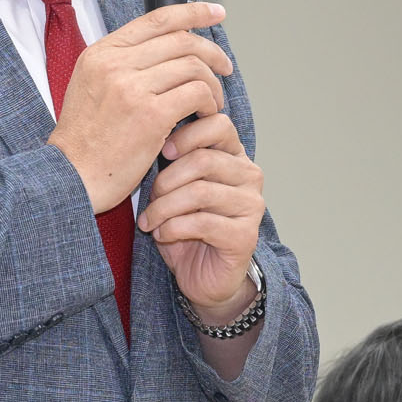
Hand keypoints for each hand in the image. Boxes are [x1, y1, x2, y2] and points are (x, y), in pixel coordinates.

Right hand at [48, 2, 231, 212]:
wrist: (70, 178)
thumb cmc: (84, 142)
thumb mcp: (91, 87)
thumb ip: (122, 64)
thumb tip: (167, 49)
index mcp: (101, 52)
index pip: (157, 19)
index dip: (193, 12)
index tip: (216, 13)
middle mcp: (115, 64)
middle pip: (181, 40)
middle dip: (212, 53)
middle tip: (225, 68)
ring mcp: (132, 88)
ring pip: (194, 66)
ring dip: (213, 84)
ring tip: (212, 103)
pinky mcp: (151, 115)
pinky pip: (197, 94)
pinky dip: (208, 104)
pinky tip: (204, 116)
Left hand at [138, 112, 264, 318]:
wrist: (204, 278)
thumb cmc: (185, 228)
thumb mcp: (175, 187)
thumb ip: (173, 160)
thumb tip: (151, 134)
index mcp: (234, 156)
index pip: (219, 123)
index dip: (187, 133)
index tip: (164, 151)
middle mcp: (249, 176)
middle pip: (204, 160)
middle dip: (166, 180)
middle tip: (149, 198)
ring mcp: (251, 206)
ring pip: (200, 192)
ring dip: (164, 207)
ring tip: (150, 221)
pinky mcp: (245, 236)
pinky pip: (202, 222)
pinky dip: (172, 228)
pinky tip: (161, 235)